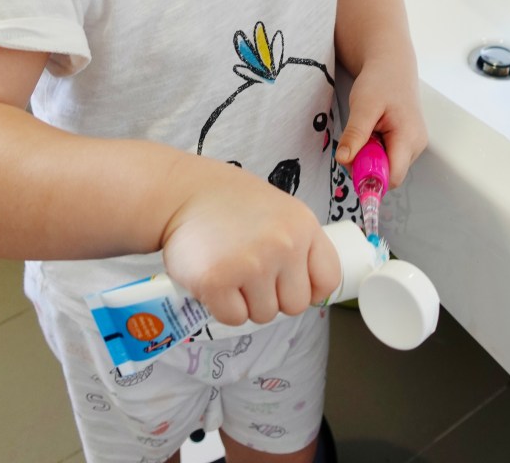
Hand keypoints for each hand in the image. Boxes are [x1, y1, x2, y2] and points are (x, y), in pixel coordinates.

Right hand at [159, 157, 340, 326]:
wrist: (181, 192)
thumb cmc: (228, 202)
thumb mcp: (278, 211)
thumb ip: (296, 244)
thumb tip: (311, 288)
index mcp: (302, 225)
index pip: (328, 279)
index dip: (309, 288)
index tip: (290, 283)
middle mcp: (284, 245)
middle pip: (295, 305)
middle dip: (272, 296)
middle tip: (249, 271)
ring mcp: (252, 264)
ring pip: (264, 315)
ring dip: (245, 301)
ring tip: (229, 267)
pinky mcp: (218, 282)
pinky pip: (233, 318)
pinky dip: (221, 306)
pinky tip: (214, 276)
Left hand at [335, 60, 426, 187]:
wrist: (391, 66)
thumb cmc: (380, 81)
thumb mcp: (363, 105)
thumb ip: (354, 134)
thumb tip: (343, 159)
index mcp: (408, 138)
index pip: (392, 177)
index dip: (369, 177)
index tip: (351, 162)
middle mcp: (416, 146)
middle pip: (389, 175)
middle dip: (367, 167)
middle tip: (353, 143)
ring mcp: (413, 145)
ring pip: (388, 167)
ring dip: (369, 158)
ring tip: (365, 133)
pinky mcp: (407, 143)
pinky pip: (389, 158)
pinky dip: (375, 151)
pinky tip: (371, 133)